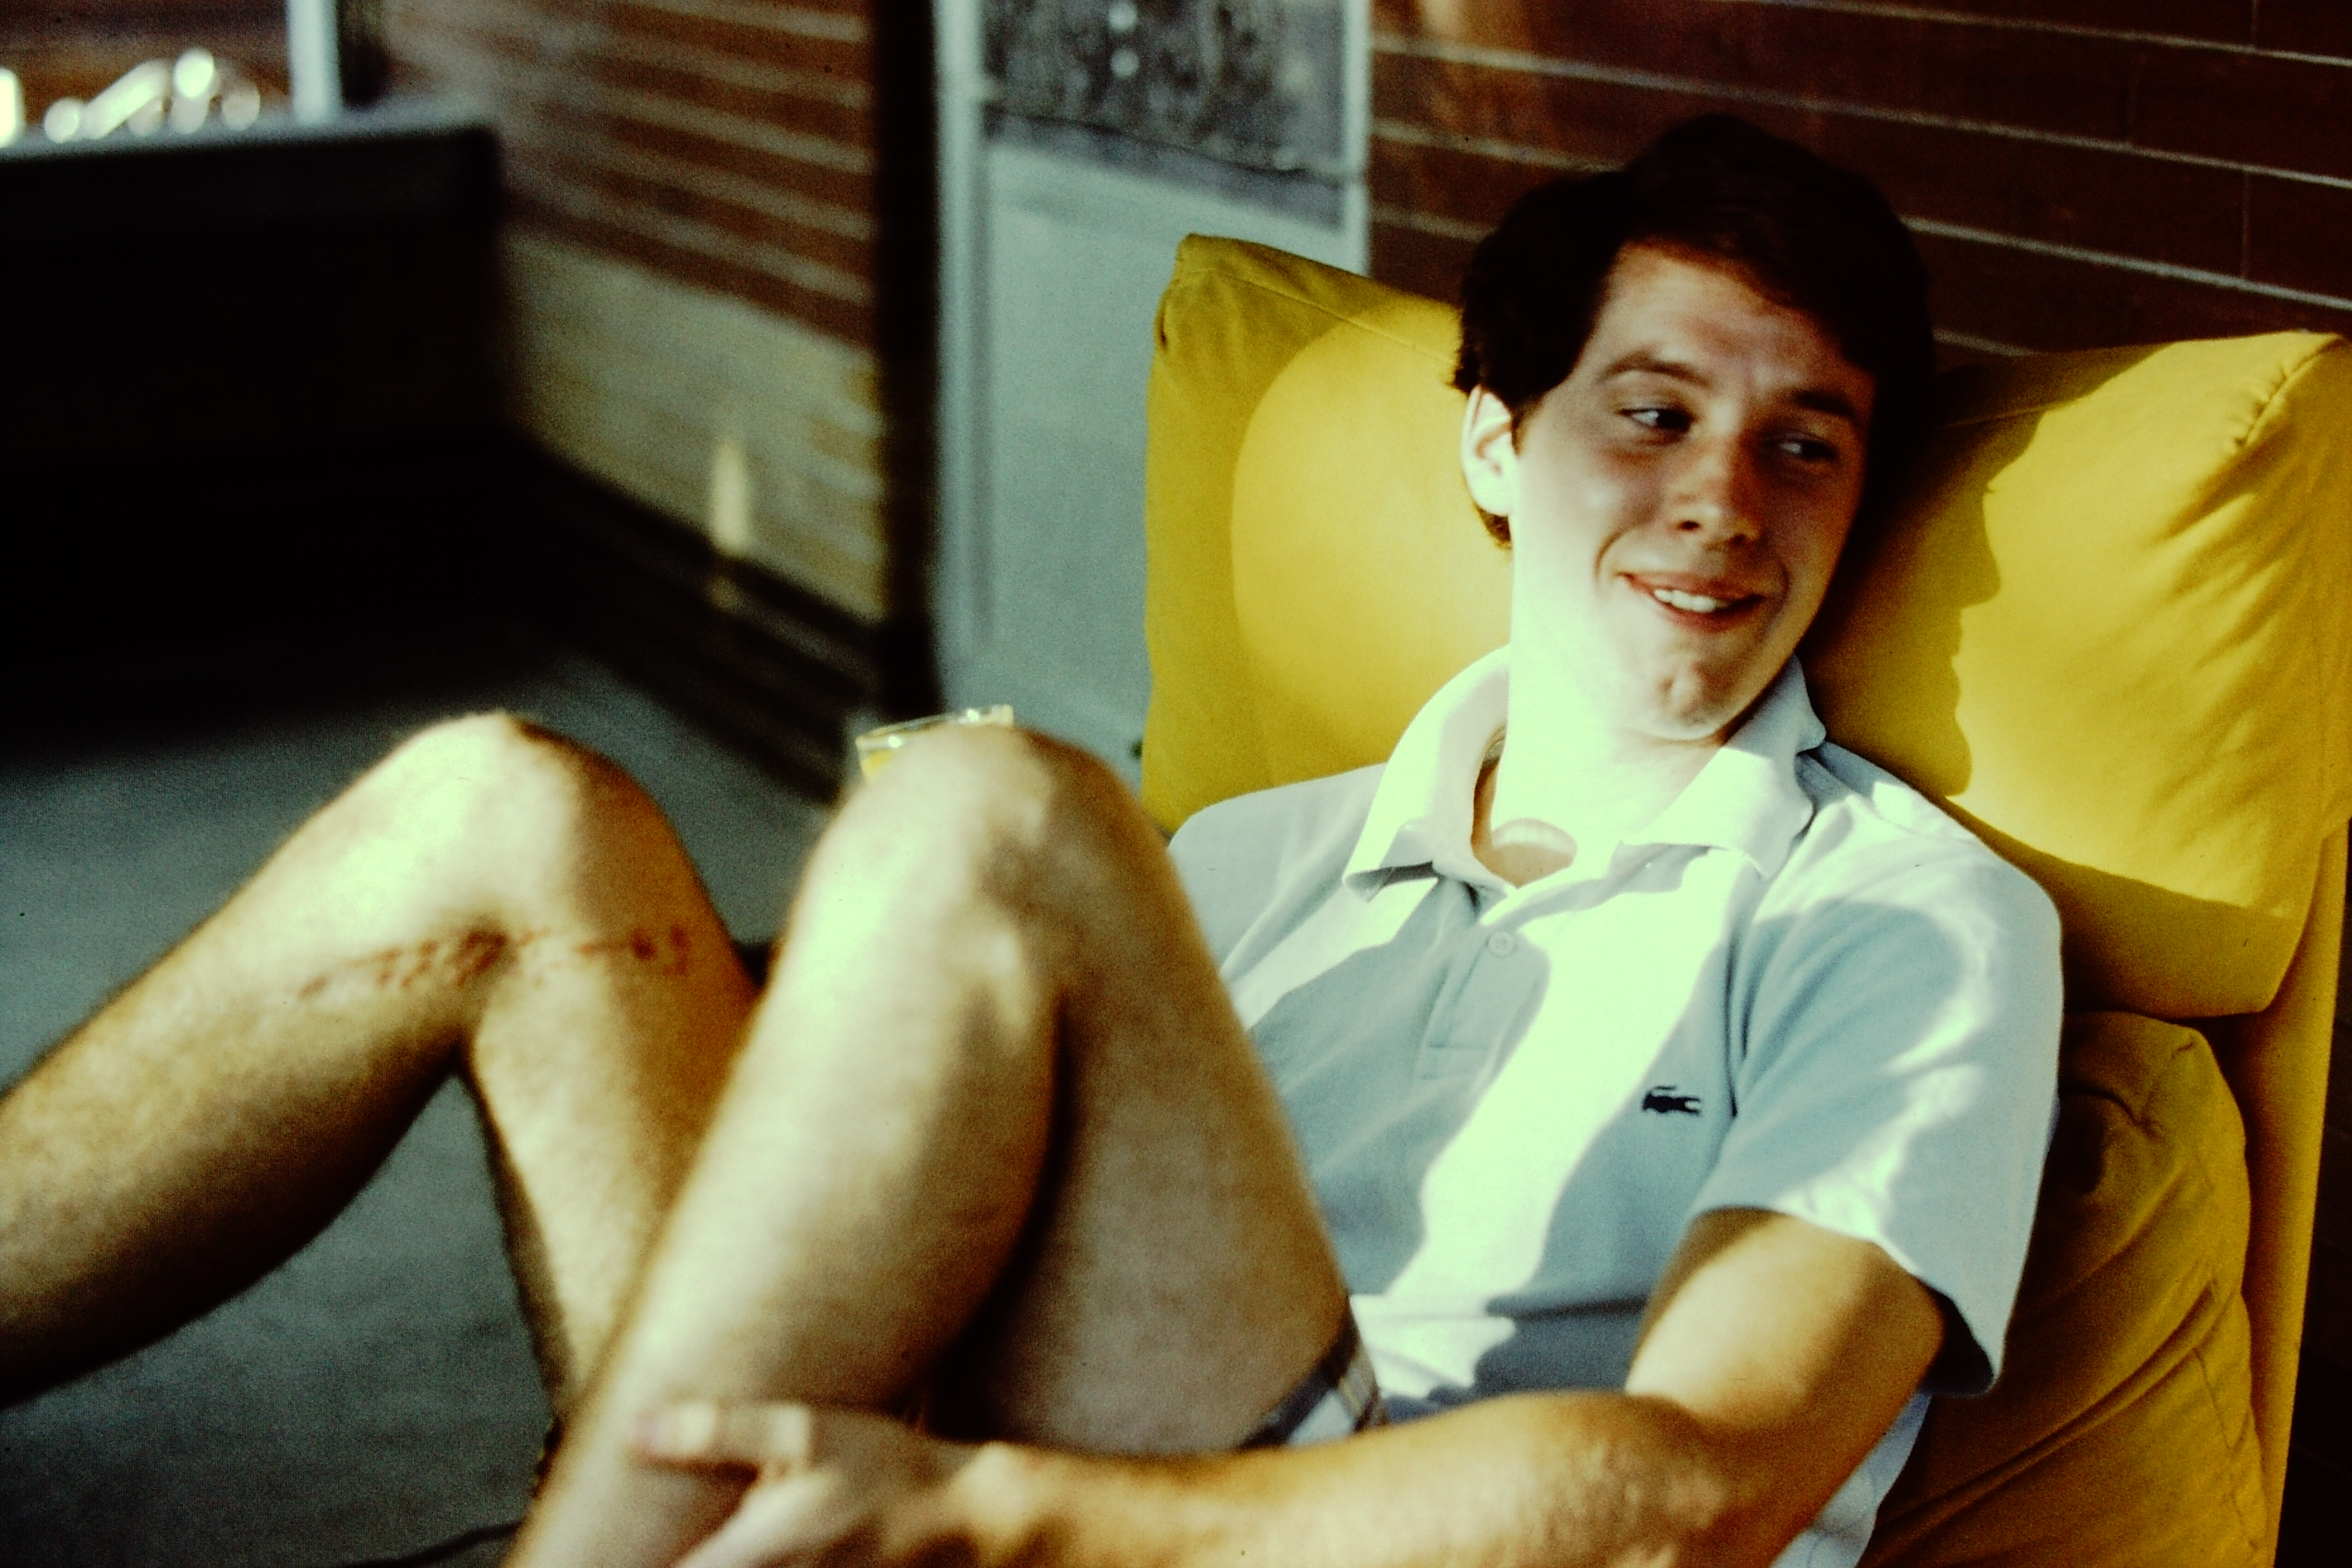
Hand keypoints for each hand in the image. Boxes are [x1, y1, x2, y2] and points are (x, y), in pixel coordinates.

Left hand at [633, 1400, 978, 1567]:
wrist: (967, 1517)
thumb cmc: (884, 1465)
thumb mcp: (806, 1431)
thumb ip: (716, 1432)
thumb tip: (635, 1429)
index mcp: (749, 1559)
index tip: (574, 1560)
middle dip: (660, 1564)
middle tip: (602, 1558)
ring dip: (700, 1566)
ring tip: (694, 1546)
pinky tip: (751, 1555)